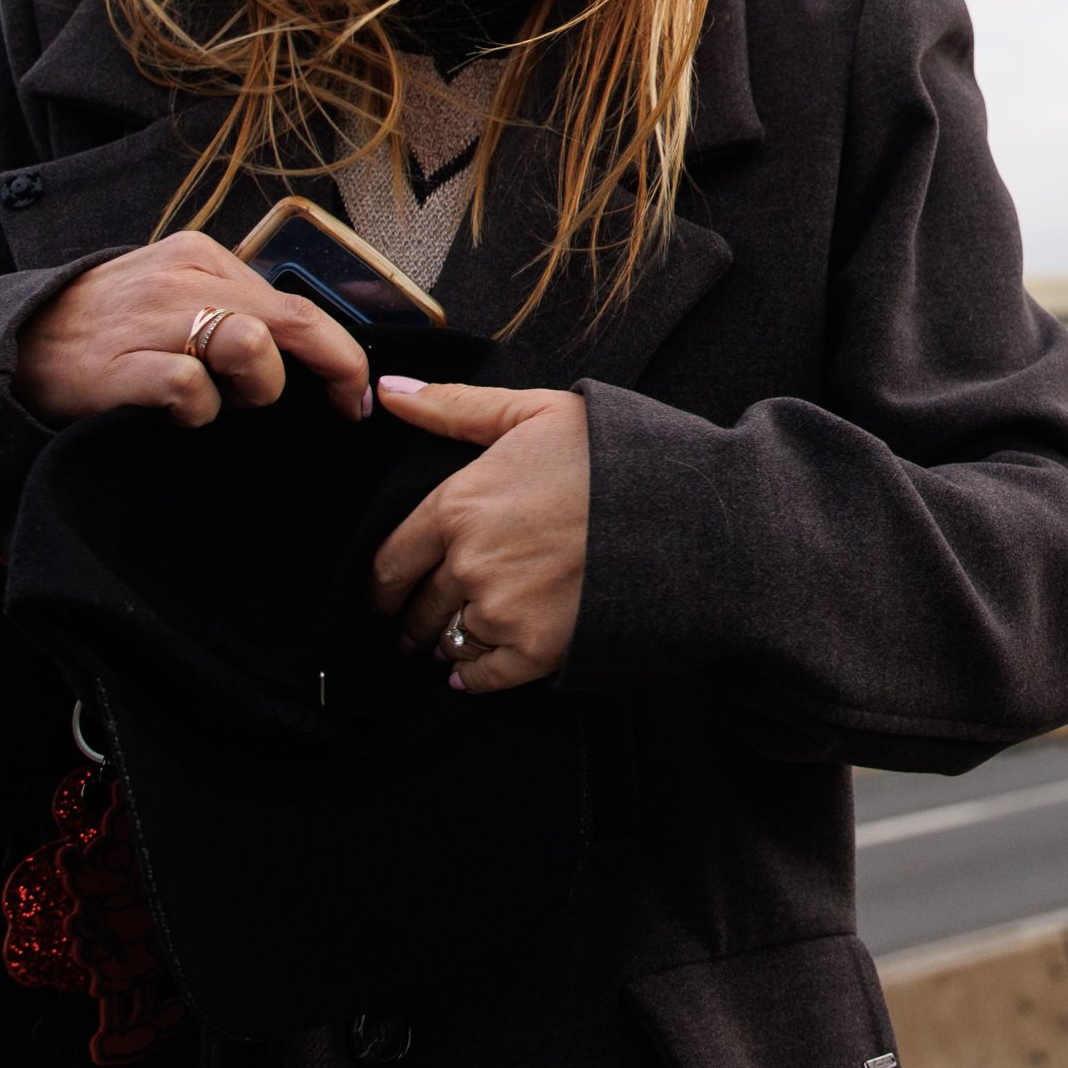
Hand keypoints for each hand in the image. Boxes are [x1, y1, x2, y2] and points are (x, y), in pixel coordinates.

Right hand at [11, 232, 374, 425]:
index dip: (341, 353)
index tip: (356, 393)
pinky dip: (197, 411)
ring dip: (254, 389)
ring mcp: (149, 319)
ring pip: (249, 347)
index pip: (298, 304)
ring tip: (223, 403)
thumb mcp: (173, 295)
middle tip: (339, 409)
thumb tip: (310, 350)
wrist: (13, 342)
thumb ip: (233, 309)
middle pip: (291, 321)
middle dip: (331, 370)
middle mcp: (182, 279)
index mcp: (202, 258)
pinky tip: (176, 415)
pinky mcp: (117, 364)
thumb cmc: (106, 328)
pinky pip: (190, 388)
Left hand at [369, 380, 591, 692]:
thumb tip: (389, 390)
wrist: (685, 508)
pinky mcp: (537, 650)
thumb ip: (453, 406)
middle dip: (414, 619)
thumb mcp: (534, 411)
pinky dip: (474, 676)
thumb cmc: (610, 452)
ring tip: (457, 640)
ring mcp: (502, 610)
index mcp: (458, 506)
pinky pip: (482, 677)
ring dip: (449, 643)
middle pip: (417, 609)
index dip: (382, 586)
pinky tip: (476, 669)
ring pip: (449, 643)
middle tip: (415, 627)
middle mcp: (469, 564)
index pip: (389, 564)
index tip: (385, 596)